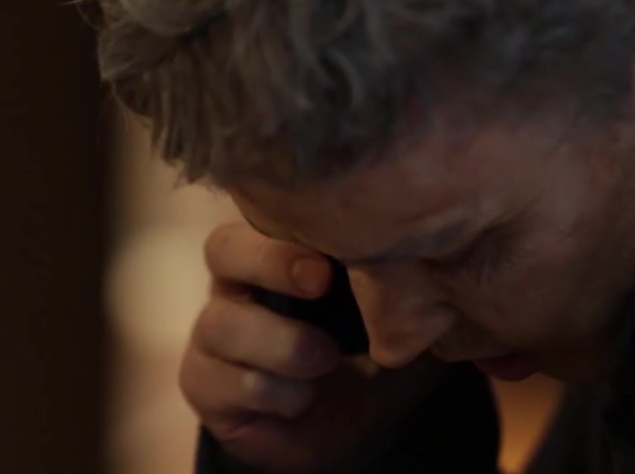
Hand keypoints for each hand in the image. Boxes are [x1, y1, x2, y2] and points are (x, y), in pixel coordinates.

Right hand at [180, 222, 449, 473]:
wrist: (356, 425)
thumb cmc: (375, 349)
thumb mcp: (400, 314)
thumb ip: (405, 281)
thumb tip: (431, 253)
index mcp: (281, 248)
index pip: (261, 210)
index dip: (290, 227)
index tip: (334, 256)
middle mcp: (237, 280)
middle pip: (222, 248)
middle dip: (271, 264)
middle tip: (321, 284)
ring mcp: (213, 331)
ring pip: (221, 323)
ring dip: (283, 345)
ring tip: (326, 361)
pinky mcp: (204, 382)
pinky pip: (221, 381)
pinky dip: (274, 394)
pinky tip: (304, 399)